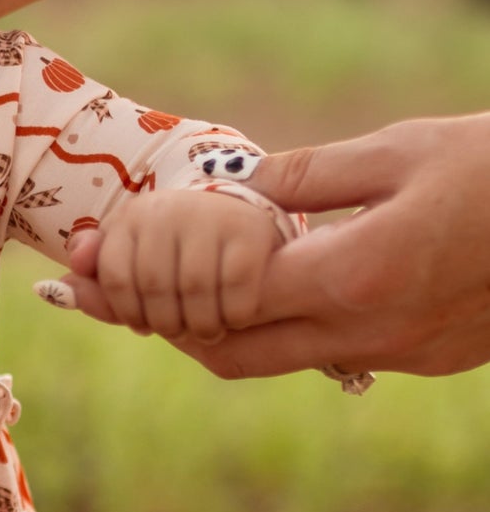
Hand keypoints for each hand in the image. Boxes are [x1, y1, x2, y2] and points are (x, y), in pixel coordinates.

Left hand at [64, 115, 489, 377]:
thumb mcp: (400, 149)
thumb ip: (307, 176)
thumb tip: (233, 187)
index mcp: (349, 277)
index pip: (217, 301)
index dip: (141, 288)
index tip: (89, 267)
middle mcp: (363, 331)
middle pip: (227, 353)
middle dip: (158, 325)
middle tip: (103, 294)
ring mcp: (395, 354)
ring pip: (272, 363)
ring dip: (212, 334)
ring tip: (165, 294)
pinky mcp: (423, 358)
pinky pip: (323, 355)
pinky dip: (274, 331)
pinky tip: (256, 292)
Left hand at [67, 187, 282, 343]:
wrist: (244, 217)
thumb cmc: (179, 251)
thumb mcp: (136, 263)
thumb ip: (95, 280)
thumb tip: (48, 289)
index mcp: (133, 216)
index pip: (115, 277)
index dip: (127, 312)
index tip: (143, 324)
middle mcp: (168, 208)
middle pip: (154, 286)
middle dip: (165, 321)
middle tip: (178, 331)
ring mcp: (211, 216)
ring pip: (193, 290)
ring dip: (200, 325)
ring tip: (205, 331)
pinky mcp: (250, 232)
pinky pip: (234, 291)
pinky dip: (232, 316)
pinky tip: (233, 318)